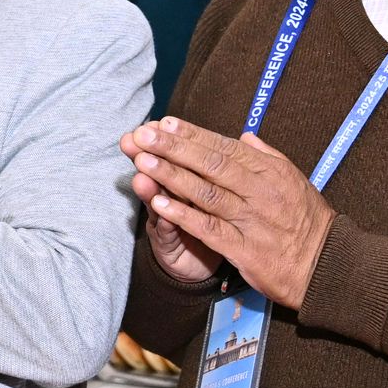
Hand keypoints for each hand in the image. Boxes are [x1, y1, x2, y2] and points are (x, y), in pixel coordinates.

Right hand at [117, 129, 224, 286]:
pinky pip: (166, 227)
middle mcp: (174, 195)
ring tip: (141, 165)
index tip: (164, 122)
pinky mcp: (167, 243)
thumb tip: (247, 138)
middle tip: (140, 136)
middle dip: (155, 152)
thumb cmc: (216, 225)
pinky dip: (165, 215)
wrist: (202, 265)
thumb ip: (231, 168)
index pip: (182, 154)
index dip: (174, 139)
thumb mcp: (224, 195)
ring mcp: (167, 218)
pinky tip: (158, 204)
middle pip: (162, 169)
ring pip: (158, 195)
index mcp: (192, 180)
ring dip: (152, 180)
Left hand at [124, 117, 334, 310]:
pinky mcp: (245, 249)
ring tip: (143, 161)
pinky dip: (183, 215)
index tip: (165, 122)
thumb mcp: (294, 181)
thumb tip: (245, 136)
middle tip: (144, 134)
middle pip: (211, 164)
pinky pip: (209, 228)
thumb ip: (267, 157)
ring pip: (206, 192)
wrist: (328, 266)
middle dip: (174, 148)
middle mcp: (261, 191)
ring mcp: (252, 220)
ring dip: (172, 176)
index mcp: (271, 171)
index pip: (225, 147)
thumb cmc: (308, 222)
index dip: (193, 134)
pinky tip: (158, 204)